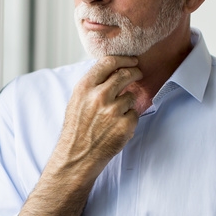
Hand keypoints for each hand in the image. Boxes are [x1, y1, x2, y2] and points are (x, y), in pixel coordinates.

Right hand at [52, 55, 141, 179]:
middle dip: (134, 72)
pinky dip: (129, 119)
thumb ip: (94, 85)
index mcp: (85, 88)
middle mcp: (99, 96)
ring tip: (114, 115)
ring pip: (131, 96)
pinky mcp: (125, 125)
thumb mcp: (77, 101)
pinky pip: (135, 113)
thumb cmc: (77, 129)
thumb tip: (114, 69)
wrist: (77, 156)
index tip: (132, 60)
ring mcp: (113, 111)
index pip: (108, 62)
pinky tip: (116, 127)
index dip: (124, 59)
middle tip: (137, 74)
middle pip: (125, 74)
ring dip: (127, 102)